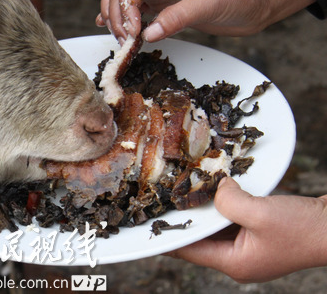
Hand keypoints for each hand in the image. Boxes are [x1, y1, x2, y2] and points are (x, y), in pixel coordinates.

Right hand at [97, 0, 314, 42]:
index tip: (133, 29)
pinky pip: (136, 10)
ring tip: (121, 38)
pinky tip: (114, 29)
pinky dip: (122, 19)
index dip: (126, 6)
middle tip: (124, 38)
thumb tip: (148, 34)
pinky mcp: (165, 7)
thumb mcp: (209, 4)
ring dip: (117, 18)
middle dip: (117, 14)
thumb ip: (177, 18)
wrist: (260, 0)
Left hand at [166, 177, 326, 282]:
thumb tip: (217, 188)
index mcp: (234, 262)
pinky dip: (224, 206)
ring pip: (216, 227)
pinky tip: (216, 189)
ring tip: (186, 190)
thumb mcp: (261, 213)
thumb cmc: (305, 229)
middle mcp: (239, 258)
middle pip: (200, 238)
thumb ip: (229, 202)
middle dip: (185, 218)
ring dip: (206, 209)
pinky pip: (233, 220)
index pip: (188, 250)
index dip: (166, 236)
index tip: (146, 223)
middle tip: (164, 198)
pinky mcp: (260, 234)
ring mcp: (250, 247)